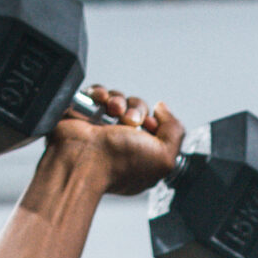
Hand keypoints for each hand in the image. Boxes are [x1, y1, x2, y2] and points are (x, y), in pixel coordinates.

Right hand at [52, 86, 183, 196]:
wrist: (82, 159)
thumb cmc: (119, 164)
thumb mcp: (165, 157)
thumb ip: (175, 131)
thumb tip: (162, 109)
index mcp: (141, 156)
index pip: (155, 128)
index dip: (155, 122)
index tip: (148, 126)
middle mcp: (122, 142)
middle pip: (137, 109)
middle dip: (136, 110)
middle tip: (129, 121)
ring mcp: (102, 128)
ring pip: (118, 99)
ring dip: (119, 100)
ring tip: (112, 111)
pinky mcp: (83, 115)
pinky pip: (97, 94)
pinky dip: (100, 93)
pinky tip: (100, 101)